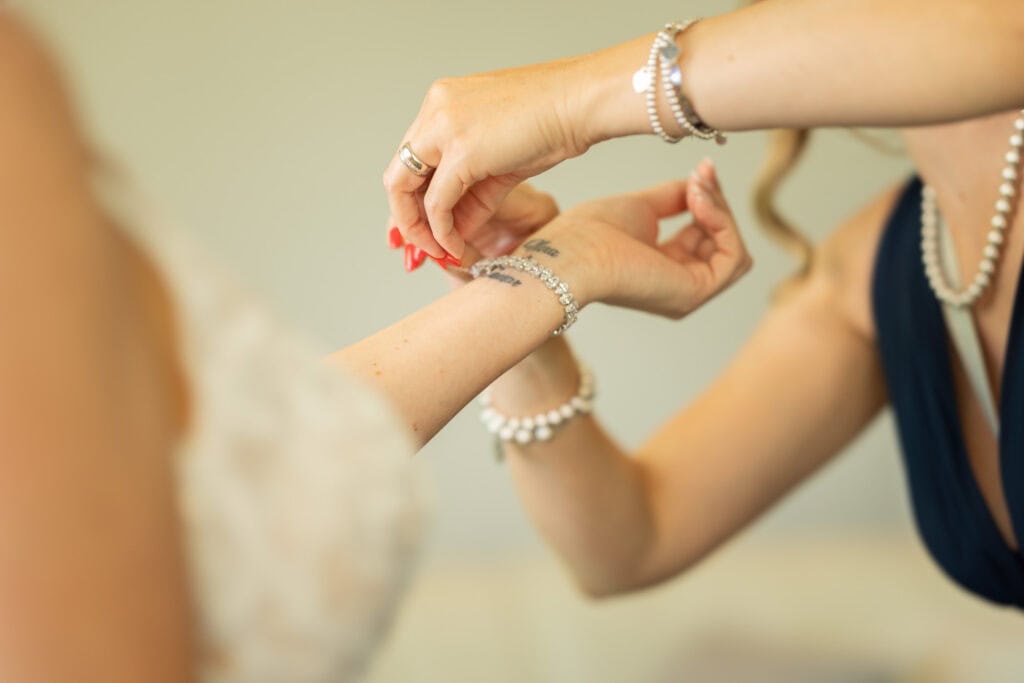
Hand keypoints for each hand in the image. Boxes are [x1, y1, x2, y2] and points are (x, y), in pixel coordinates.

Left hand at [382, 58, 588, 260]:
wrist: (583, 102)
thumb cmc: (556, 122)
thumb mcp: (501, 159)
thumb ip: (472, 190)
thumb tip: (453, 228)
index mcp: (443, 102)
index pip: (411, 158)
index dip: (412, 198)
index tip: (423, 228)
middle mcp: (435, 110)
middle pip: (399, 173)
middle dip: (407, 217)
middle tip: (422, 248)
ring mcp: (444, 128)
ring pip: (404, 188)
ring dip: (419, 229)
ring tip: (439, 253)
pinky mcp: (460, 152)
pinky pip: (437, 203)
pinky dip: (441, 231)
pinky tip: (454, 247)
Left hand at [527, 160, 750, 319]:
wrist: (576, 251)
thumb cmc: (592, 233)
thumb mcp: (644, 207)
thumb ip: (677, 197)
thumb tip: (703, 180)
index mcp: (663, 270)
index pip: (704, 237)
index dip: (707, 202)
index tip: (701, 170)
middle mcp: (679, 287)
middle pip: (722, 243)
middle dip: (716, 202)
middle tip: (701, 174)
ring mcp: (690, 294)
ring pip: (732, 250)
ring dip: (721, 212)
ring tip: (697, 189)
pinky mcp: (697, 293)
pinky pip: (734, 256)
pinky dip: (723, 224)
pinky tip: (699, 203)